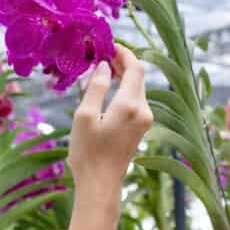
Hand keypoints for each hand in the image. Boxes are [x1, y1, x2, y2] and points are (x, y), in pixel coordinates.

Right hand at [67, 44, 152, 194]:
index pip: (135, 67)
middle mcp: (143, 110)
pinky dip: (124, 90)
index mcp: (130, 105)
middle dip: (122, 62)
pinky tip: (109, 88)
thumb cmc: (88, 152)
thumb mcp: (85, 115)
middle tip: (101, 53)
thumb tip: (105, 66)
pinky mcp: (140, 128)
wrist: (100, 185)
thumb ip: (96, 86)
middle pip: (139, 76)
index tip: (107, 44)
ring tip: (102, 68)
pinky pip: (135, 100)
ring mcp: (144, 120)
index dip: (123, 52)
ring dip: (123, 76)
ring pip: (137, 88)